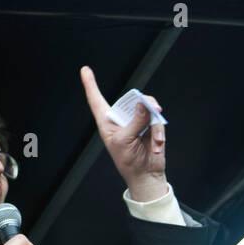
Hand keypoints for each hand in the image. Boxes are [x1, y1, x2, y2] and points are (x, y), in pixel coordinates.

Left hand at [79, 65, 168, 201]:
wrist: (146, 175)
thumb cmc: (128, 161)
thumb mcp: (126, 141)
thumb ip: (135, 121)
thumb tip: (144, 104)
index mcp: (107, 122)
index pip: (96, 100)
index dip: (90, 84)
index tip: (85, 69)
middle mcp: (121, 118)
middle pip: (130, 99)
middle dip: (144, 103)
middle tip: (154, 108)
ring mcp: (137, 120)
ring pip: (147, 106)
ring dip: (154, 123)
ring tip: (154, 140)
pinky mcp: (151, 124)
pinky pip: (157, 120)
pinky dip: (158, 132)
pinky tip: (156, 145)